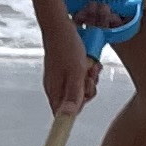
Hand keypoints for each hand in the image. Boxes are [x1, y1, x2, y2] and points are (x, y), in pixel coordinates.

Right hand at [34, 0, 136, 114]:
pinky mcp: (64, 72)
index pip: (64, 114)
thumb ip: (73, 96)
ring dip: (88, 80)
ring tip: (90, 66)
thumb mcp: (75, 73)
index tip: (85, 93)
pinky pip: (78, 79)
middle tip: (89, 75)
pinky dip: (86, 73)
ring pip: (79, 89)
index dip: (78, 107)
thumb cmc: (66, 47)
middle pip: (74, 102)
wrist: (59, 26)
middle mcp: (55, 88)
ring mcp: (60, 79)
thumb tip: (66, 118)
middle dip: (87, 90)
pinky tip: (89, 63)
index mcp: (54, 92)